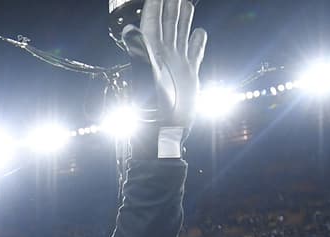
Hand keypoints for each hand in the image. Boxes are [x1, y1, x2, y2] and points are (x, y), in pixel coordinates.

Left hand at [121, 0, 207, 131]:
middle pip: (167, 23)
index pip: (151, 22)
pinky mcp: (188, 74)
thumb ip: (140, 51)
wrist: (165, 132)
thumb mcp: (146, 76)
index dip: (155, 5)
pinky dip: (197, 42)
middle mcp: (163, 56)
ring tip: (185, 3)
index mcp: (151, 53)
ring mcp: (176, 64)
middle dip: (170, 5)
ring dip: (183, 18)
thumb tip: (129, 29)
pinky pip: (194, 52)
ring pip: (180, 34)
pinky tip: (199, 33)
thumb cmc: (152, 109)